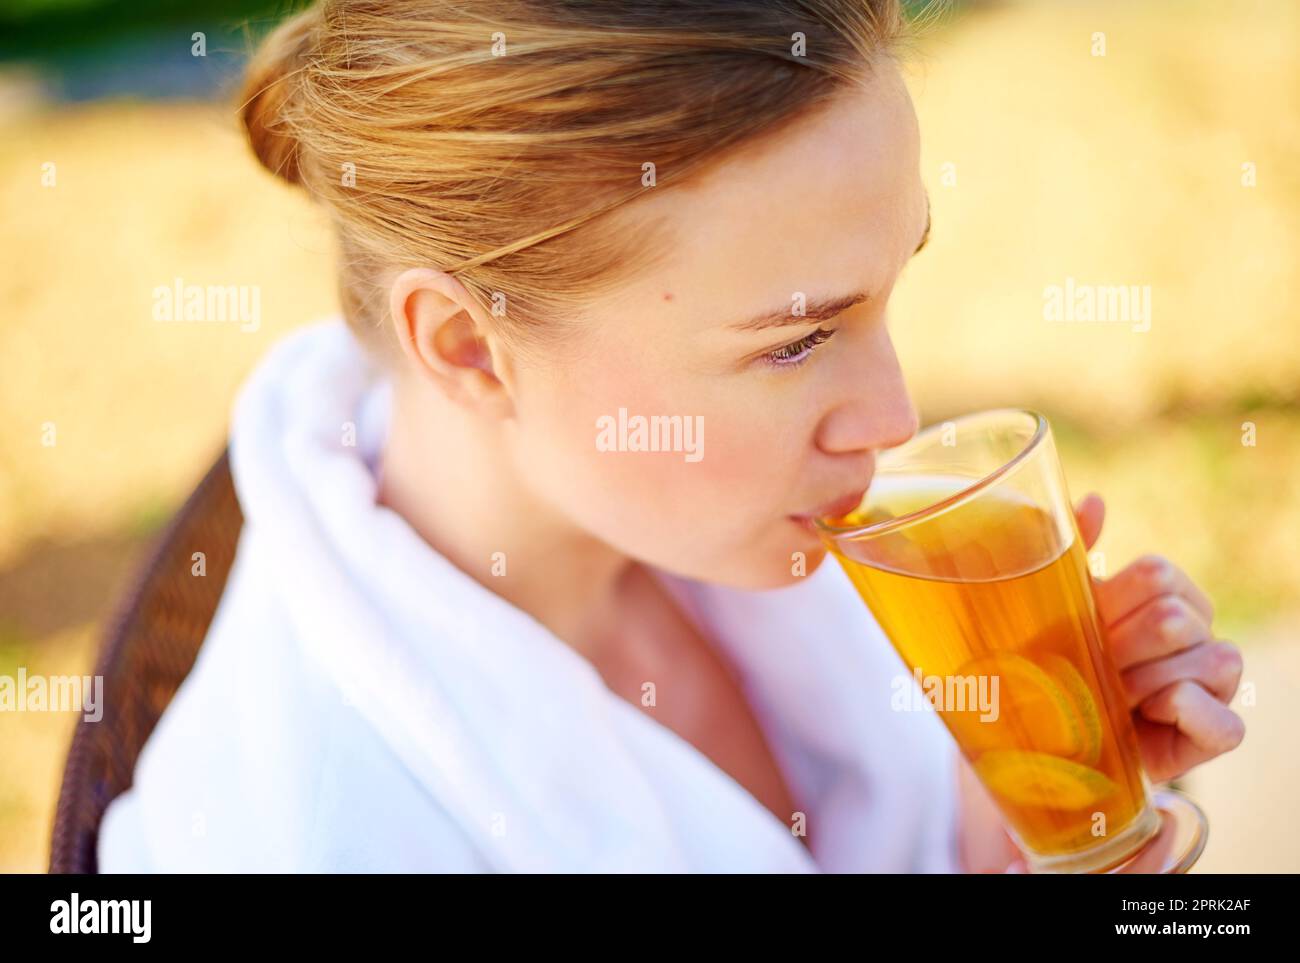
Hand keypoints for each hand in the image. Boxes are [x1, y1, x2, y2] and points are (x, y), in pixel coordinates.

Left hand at [1074, 493, 1245, 784]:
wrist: (1055, 737)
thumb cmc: (1062, 662)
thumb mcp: (1060, 605)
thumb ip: (1076, 551)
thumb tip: (1095, 500)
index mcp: (1169, 593)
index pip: (1156, 575)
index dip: (1111, 606)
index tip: (1082, 631)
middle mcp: (1202, 630)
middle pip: (1176, 618)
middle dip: (1122, 649)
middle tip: (1094, 670)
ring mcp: (1216, 681)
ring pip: (1207, 659)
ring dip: (1142, 684)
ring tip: (1113, 698)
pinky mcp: (1218, 731)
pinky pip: (1222, 719)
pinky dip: (1180, 715)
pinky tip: (1146, 716)